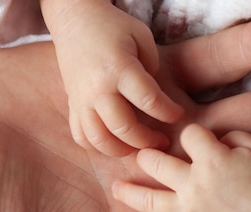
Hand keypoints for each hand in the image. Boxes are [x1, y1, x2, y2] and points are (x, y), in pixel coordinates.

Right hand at [44, 0, 182, 155]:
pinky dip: (98, 146)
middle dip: (148, 140)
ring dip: (123, 150)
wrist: (75, 20)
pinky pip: (82, 137)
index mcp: (119, 68)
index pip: (149, 100)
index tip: (178, 114)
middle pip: (124, 128)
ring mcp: (81, 100)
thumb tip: (154, 101)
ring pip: (100, 140)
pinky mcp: (72, 105)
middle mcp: (98, 88)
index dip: (168, 112)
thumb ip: (153, 68)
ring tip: (138, 146)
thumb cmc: (114, 27)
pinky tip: (115, 142)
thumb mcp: (142, 37)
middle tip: (162, 140)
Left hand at [112, 123, 250, 211]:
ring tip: (116, 189)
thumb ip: (231, 135)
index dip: (194, 136)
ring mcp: (188, 211)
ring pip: (148, 200)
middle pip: (155, 162)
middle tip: (142, 157)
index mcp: (210, 158)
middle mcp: (192, 183)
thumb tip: (214, 140)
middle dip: (147, 155)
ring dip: (128, 193)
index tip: (198, 143)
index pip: (188, 135)